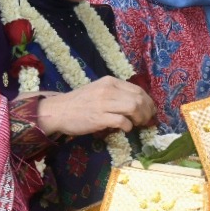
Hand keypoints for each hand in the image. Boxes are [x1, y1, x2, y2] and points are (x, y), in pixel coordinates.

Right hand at [36, 76, 156, 135]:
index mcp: (110, 81)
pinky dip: (128, 126)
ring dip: (140, 118)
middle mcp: (108, 90)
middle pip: (139, 98)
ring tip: (138, 124)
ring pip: (133, 107)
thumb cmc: (79, 103)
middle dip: (147, 111)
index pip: (137, 89)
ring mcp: (103, 103)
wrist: (58, 111)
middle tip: (146, 120)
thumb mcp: (98, 90)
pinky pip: (122, 121)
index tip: (150, 110)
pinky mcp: (99, 118)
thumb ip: (116, 94)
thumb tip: (136, 104)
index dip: (148, 101)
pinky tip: (125, 128)